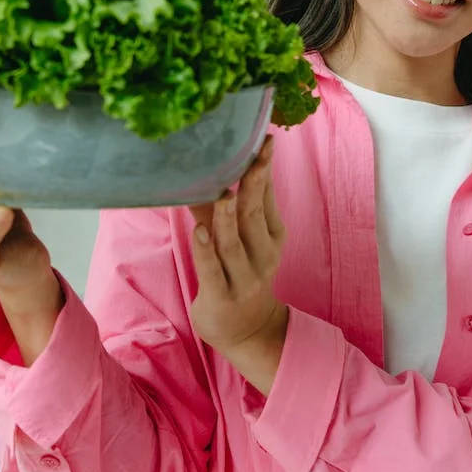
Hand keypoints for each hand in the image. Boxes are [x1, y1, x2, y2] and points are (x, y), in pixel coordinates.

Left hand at [188, 135, 286, 356]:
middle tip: (248, 155)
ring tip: (221, 193)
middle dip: (251, 184)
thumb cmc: (241, 273)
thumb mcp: (245, 240)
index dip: (265, 170)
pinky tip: (199, 232)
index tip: (264, 141)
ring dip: (225, 217)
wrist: (249, 330)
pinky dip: (206, 250)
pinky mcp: (221, 297)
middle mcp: (263, 256)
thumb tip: (210, 162)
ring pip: (233, 243)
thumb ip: (231, 205)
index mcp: (273, 236)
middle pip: (254, 216)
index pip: (267, 198)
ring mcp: (244, 279)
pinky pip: (213, 270)